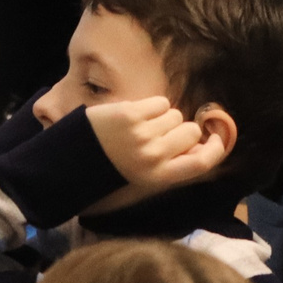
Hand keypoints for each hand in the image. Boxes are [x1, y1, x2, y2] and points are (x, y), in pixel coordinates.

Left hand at [85, 96, 229, 209]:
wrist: (66, 163)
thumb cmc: (107, 172)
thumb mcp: (141, 180)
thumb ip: (169, 166)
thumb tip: (196, 146)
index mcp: (158, 177)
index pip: (202, 163)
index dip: (215, 149)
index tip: (216, 139)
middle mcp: (155, 156)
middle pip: (191, 132)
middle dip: (182, 130)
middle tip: (162, 134)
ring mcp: (142, 133)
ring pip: (174, 115)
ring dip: (164, 117)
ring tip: (142, 126)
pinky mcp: (129, 114)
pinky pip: (159, 102)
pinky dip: (152, 106)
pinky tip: (135, 115)